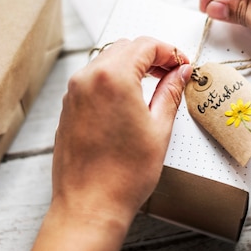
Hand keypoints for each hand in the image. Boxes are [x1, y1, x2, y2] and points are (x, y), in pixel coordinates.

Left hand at [3, 37, 191, 250]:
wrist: (89, 205)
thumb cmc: (124, 175)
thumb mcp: (158, 129)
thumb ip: (170, 92)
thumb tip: (180, 73)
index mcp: (113, 77)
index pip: (146, 46)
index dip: (169, 51)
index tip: (182, 64)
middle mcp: (88, 78)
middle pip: (124, 48)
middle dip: (151, 55)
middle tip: (172, 72)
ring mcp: (74, 92)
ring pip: (106, 61)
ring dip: (131, 65)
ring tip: (153, 85)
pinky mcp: (68, 107)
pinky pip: (92, 79)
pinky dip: (113, 79)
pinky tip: (129, 98)